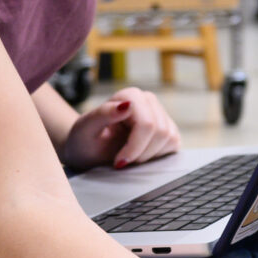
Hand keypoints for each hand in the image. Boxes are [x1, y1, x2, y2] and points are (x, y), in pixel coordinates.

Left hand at [59, 87, 180, 170]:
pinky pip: (174, 144)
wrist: (89, 152)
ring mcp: (161, 115)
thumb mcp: (84, 130)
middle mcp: (148, 101)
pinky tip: (140, 155)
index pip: (147, 124)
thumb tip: (128, 104)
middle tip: (122, 162)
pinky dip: (157, 156)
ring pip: (170, 138)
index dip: (135, 147)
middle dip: (141, 154)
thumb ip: (102, 114)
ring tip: (129, 157)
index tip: (118, 161)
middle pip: (160, 132)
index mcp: (129, 95)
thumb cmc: (84, 141)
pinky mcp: (169, 130)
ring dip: (148, 156)